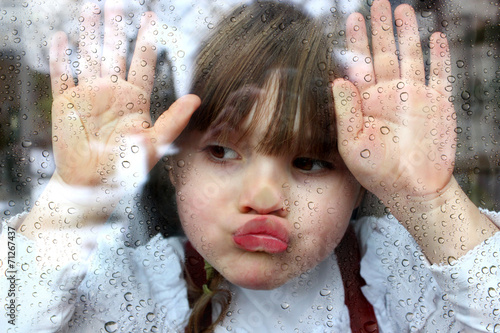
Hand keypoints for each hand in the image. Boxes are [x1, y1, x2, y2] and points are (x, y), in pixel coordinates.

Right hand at [49, 0, 199, 189]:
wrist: (92, 184)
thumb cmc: (125, 168)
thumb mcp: (154, 144)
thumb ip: (173, 120)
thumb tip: (196, 98)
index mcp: (133, 99)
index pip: (141, 61)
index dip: (146, 39)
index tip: (151, 17)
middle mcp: (111, 92)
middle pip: (114, 52)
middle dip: (114, 27)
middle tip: (116, 2)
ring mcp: (88, 96)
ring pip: (89, 56)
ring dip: (88, 33)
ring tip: (89, 8)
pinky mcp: (66, 104)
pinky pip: (62, 75)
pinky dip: (60, 57)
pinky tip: (61, 38)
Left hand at [333, 0, 454, 202]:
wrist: (413, 190)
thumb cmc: (378, 171)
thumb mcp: (352, 144)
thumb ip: (345, 112)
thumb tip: (336, 80)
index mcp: (366, 102)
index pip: (359, 64)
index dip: (356, 41)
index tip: (353, 18)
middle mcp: (389, 95)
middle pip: (384, 53)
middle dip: (380, 29)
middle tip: (377, 3)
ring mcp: (415, 97)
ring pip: (410, 56)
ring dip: (407, 34)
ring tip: (403, 10)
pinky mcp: (438, 104)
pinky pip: (441, 74)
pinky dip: (440, 56)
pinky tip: (437, 37)